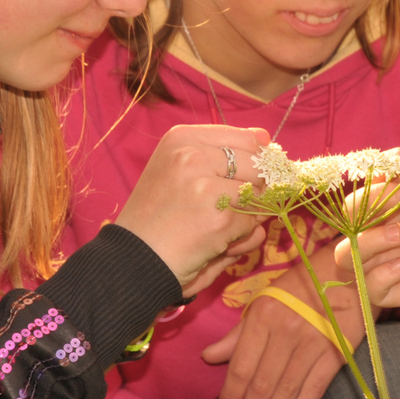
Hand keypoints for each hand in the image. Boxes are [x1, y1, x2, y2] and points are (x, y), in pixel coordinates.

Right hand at [115, 124, 270, 291]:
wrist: (131, 261)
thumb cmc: (159, 217)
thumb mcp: (180, 170)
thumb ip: (224, 153)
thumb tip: (267, 139)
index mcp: (182, 138)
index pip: (247, 137)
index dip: (253, 163)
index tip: (240, 180)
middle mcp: (192, 154)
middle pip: (258, 165)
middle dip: (252, 191)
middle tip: (220, 209)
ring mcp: (205, 185)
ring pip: (259, 195)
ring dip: (245, 217)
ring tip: (211, 226)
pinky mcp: (218, 216)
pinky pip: (252, 224)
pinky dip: (239, 238)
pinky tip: (210, 242)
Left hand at [203, 243, 365, 398]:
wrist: (351, 270)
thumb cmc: (302, 285)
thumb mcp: (266, 300)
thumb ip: (238, 332)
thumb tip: (208, 357)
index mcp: (264, 315)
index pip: (242, 365)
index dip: (231, 392)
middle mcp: (286, 330)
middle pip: (262, 382)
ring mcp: (313, 341)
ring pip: (286, 390)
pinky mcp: (337, 351)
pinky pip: (315, 388)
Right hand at [340, 184, 399, 309]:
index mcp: (394, 201)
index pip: (363, 191)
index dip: (379, 186)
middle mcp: (384, 229)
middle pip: (348, 221)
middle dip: (369, 211)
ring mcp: (388, 259)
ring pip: (346, 256)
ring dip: (367, 243)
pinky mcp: (397, 288)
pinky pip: (369, 287)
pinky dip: (379, 276)